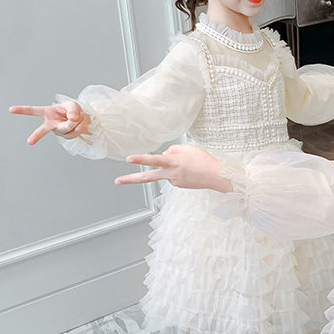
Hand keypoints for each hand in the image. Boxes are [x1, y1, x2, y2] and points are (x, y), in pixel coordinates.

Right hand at [9, 101, 89, 144]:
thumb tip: (72, 119)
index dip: (22, 110)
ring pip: (68, 126)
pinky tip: (80, 123)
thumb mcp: (72, 105)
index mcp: (47, 113)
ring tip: (77, 116)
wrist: (81, 119)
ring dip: (76, 120)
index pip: (33, 111)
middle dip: (36, 136)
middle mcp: (51, 124)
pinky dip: (81, 124)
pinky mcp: (68, 136)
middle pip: (44, 130)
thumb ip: (72, 109)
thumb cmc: (71, 110)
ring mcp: (59, 131)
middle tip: (29, 142)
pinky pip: (77, 130)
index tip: (10, 109)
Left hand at [114, 144, 232, 192]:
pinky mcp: (179, 185)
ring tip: (191, 164)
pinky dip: (179, 170)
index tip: (128, 159)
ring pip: (165, 171)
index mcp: (173, 162)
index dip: (140, 159)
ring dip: (172, 165)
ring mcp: (174, 181)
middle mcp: (171, 173)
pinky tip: (191, 170)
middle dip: (131, 179)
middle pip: (148, 176)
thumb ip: (172, 149)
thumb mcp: (188, 148)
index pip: (154, 159)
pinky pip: (173, 174)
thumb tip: (163, 155)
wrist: (217, 177)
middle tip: (117, 181)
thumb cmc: (204, 161)